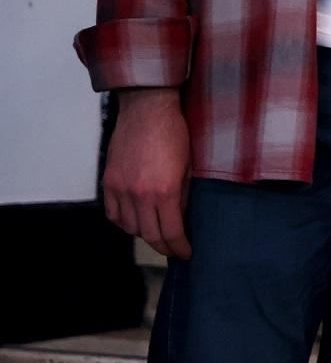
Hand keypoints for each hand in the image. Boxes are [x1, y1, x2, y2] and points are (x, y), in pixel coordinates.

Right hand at [103, 88, 192, 259]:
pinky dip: (123, 221)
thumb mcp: (189, 165)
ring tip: (156, 232)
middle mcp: (140, 195)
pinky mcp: (109, 181)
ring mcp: (121, 189)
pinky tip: (134, 220)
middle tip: (173, 249)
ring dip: (144, 233)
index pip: (171, 232)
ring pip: (129, 227)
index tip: (186, 253)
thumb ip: (183, 194)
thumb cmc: (175, 133)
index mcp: (165, 191)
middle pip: (150, 235)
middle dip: (164, 246)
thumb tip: (181, 217)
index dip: (179, 247)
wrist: (147, 109)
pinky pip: (112, 213)